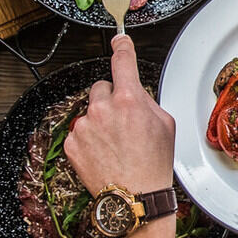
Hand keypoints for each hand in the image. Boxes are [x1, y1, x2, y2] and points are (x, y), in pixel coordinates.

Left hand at [64, 35, 175, 197]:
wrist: (134, 197)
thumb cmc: (153, 163)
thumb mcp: (165, 124)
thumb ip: (146, 101)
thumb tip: (135, 93)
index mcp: (128, 100)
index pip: (122, 61)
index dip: (122, 47)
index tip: (119, 40)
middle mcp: (102, 109)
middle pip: (103, 87)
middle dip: (113, 98)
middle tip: (125, 120)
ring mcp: (84, 126)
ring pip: (91, 110)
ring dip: (101, 119)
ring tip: (116, 142)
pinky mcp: (72, 143)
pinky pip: (81, 130)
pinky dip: (90, 137)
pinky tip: (104, 152)